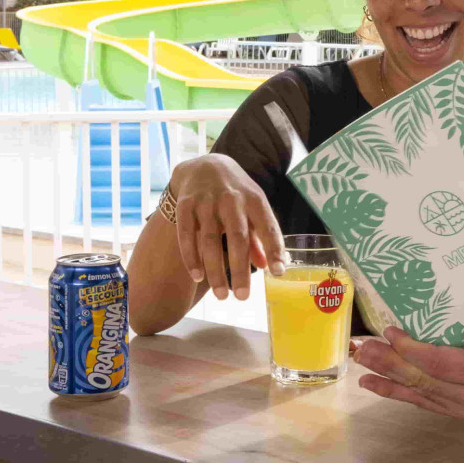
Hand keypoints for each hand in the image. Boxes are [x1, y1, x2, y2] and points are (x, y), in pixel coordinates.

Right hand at [171, 154, 285, 300]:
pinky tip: (198, 277)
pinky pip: (186, 234)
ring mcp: (206, 201)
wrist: (204, 165)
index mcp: (254, 199)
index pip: (267, 225)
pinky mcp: (185, 204)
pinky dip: (191, 257)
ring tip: (222, 296)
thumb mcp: (253, 209)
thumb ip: (261, 238)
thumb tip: (270, 268)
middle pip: (237, 237)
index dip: (274, 249)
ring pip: (210, 240)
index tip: (278, 273)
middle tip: (242, 297)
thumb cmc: (236, 194)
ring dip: (215, 270)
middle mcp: (231, 199)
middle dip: (240, 269)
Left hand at [351, 327, 463, 420]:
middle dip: (391, 363)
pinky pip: (424, 402)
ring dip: (387, 376)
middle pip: (427, 380)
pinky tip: (374, 383)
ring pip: (421, 393)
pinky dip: (396, 392)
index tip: (391, 331)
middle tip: (365, 347)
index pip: (445, 363)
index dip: (414, 349)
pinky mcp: (462, 414)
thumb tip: (427, 297)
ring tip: (362, 361)